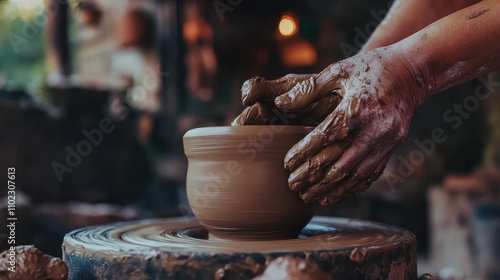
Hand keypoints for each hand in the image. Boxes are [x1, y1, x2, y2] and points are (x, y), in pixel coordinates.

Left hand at [234, 47, 424, 205]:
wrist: (411, 72)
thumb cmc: (369, 68)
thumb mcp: (338, 71)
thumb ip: (309, 89)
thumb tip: (280, 104)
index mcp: (357, 106)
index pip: (325, 136)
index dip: (304, 152)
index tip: (287, 164)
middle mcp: (374, 128)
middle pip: (339, 160)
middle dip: (313, 176)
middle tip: (292, 186)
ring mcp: (387, 140)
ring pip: (355, 174)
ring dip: (330, 189)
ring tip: (308, 197)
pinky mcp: (394, 148)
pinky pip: (371, 175)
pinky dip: (351, 188)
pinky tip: (334, 196)